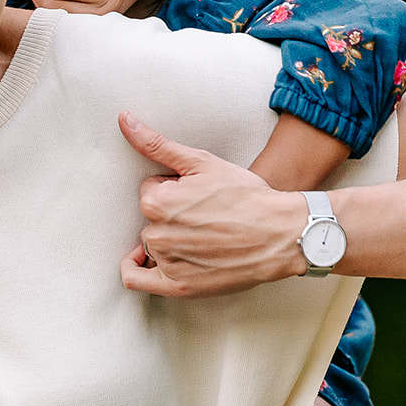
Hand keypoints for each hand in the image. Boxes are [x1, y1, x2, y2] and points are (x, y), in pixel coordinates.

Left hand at [117, 113, 307, 297]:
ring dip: (168, 238)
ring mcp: (166, 262)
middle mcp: (156, 233)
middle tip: (205, 215)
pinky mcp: (177, 286)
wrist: (281, 234)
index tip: (198, 194)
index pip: (150, 191)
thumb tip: (124, 120)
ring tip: (203, 236)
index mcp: (156, 202)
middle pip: (150, 218)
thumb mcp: (201, 162)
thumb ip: (156, 144)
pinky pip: (137, 279)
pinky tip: (145, 259)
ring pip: (152, 244)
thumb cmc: (246, 196)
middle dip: (171, 214)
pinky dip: (135, 267)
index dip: (174, 188)